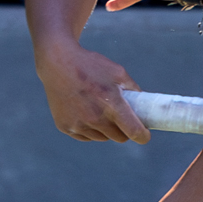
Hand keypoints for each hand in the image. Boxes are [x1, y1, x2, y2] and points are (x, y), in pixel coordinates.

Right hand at [34, 41, 150, 142]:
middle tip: (122, 118)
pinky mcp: (66, 127)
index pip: (133, 131)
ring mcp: (78, 124)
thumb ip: (134, 90)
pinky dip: (90, 128)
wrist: (58, 63)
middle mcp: (95, 118)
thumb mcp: (118, 72)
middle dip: (124, 130)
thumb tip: (144, 105)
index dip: (143, 136)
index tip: (145, 135)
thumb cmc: (90, 66)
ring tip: (100, 110)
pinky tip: (85, 111)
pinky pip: (86, 136)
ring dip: (106, 129)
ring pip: (103, 138)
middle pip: (119, 138)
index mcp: (112, 104)